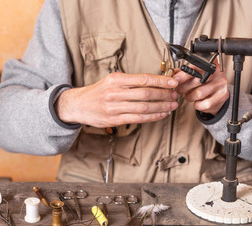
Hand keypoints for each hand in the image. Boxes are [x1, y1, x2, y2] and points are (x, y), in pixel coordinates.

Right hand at [55, 72, 178, 127]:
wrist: (77, 105)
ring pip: (144, 107)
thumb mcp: (111, 80)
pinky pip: (138, 118)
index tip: (172, 82)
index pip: (142, 79)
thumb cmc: (97, 92)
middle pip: (145, 93)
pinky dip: (152, 116)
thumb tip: (153, 82)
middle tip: (174, 94)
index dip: (160, 81)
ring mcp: (114, 107)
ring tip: (172, 105)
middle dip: (163, 94)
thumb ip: (130, 81)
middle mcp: (115, 92)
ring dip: (161, 107)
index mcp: (115, 79)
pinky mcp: (114, 120)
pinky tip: (161, 114)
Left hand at [174, 63, 228, 114]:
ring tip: (188, 96)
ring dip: (190, 97)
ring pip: (200, 93)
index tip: (175, 79)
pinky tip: (197, 102)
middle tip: (179, 90)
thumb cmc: (206, 83)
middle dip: (184, 87)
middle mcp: (218, 73)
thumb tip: (173, 74)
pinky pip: (205, 104)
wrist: (218, 95)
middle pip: (197, 80)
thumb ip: (185, 74)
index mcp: (210, 64)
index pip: (196, 67)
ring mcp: (221, 84)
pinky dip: (198, 105)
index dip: (184, 74)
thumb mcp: (196, 76)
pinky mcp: (222, 96)